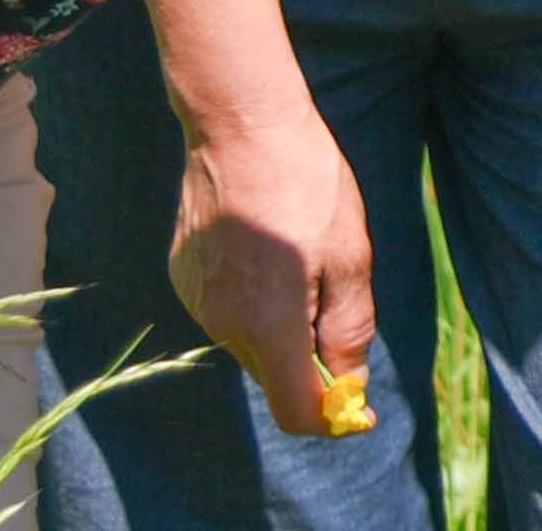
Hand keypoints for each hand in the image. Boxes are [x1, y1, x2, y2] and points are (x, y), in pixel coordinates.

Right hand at [170, 103, 380, 441]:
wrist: (240, 124)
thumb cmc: (307, 183)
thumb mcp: (350, 254)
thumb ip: (349, 329)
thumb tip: (348, 388)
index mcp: (270, 324)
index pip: (296, 411)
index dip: (331, 418)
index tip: (359, 407)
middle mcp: (223, 324)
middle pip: (275, 375)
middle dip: (310, 359)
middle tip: (334, 290)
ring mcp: (196, 301)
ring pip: (251, 342)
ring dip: (282, 324)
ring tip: (299, 252)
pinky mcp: (183, 277)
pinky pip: (226, 311)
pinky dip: (253, 299)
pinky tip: (267, 244)